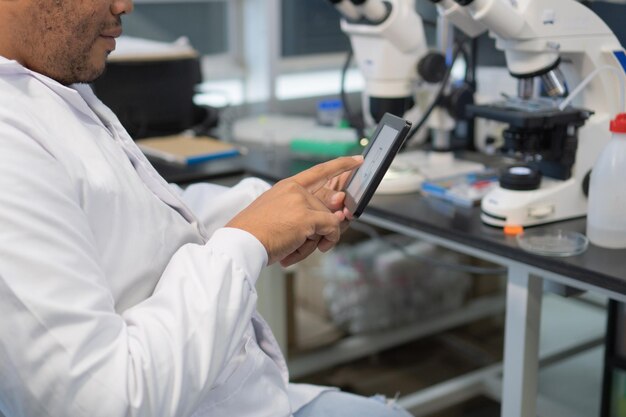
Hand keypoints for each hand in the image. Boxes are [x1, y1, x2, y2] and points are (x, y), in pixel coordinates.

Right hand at [226, 156, 362, 265]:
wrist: (241, 243)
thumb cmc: (255, 234)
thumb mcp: (277, 216)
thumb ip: (306, 213)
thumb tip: (339, 214)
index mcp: (286, 186)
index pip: (318, 172)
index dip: (340, 165)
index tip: (356, 160)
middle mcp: (295, 190)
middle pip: (326, 207)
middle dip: (321, 228)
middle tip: (305, 241)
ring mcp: (301, 201)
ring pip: (328, 220)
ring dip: (318, 239)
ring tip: (295, 248)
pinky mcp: (307, 217)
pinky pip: (331, 228)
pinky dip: (330, 240)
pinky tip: (320, 247)